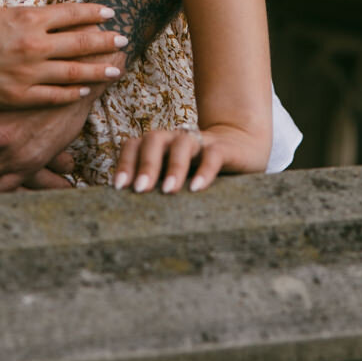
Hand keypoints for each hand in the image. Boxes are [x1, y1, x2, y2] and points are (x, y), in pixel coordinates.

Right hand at [0, 2, 125, 108]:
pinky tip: (84, 92)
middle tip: (124, 39)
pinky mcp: (17, 96)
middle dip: (105, 41)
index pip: (71, 13)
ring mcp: (27, 72)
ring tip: (117, 68)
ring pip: (73, 71)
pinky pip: (53, 96)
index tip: (111, 12)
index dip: (94, 12)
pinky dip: (72, 94)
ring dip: (98, 69)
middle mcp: (33, 43)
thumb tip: (53, 18)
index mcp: (28, 17)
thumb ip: (28, 18)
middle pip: (80, 41)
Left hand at [112, 123, 269, 194]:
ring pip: (182, 143)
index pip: (135, 145)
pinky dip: (204, 169)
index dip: (125, 163)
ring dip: (173, 166)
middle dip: (145, 164)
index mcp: (160, 145)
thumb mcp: (178, 177)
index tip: (118, 187)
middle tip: (139, 190)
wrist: (243, 145)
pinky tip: (197, 187)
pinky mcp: (224, 148)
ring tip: (168, 191)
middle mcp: (176, 139)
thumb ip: (158, 188)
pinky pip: (213, 154)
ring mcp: (200, 141)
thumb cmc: (201, 169)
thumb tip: (130, 221)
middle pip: (154, 139)